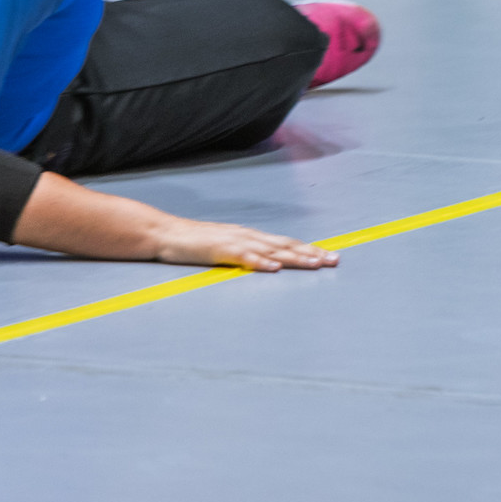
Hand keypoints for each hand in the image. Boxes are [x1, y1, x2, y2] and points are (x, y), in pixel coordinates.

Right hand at [151, 218, 337, 270]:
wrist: (165, 233)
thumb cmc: (196, 243)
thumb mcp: (227, 248)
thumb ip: (247, 254)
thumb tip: (268, 264)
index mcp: (252, 236)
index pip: (286, 243)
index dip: (309, 249)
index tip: (330, 257)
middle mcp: (248, 235)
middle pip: (286, 245)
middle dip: (312, 253)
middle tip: (335, 261)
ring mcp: (234, 241)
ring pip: (271, 250)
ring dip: (294, 258)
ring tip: (314, 264)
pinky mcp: (219, 249)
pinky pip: (242, 257)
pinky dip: (259, 262)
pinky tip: (273, 268)